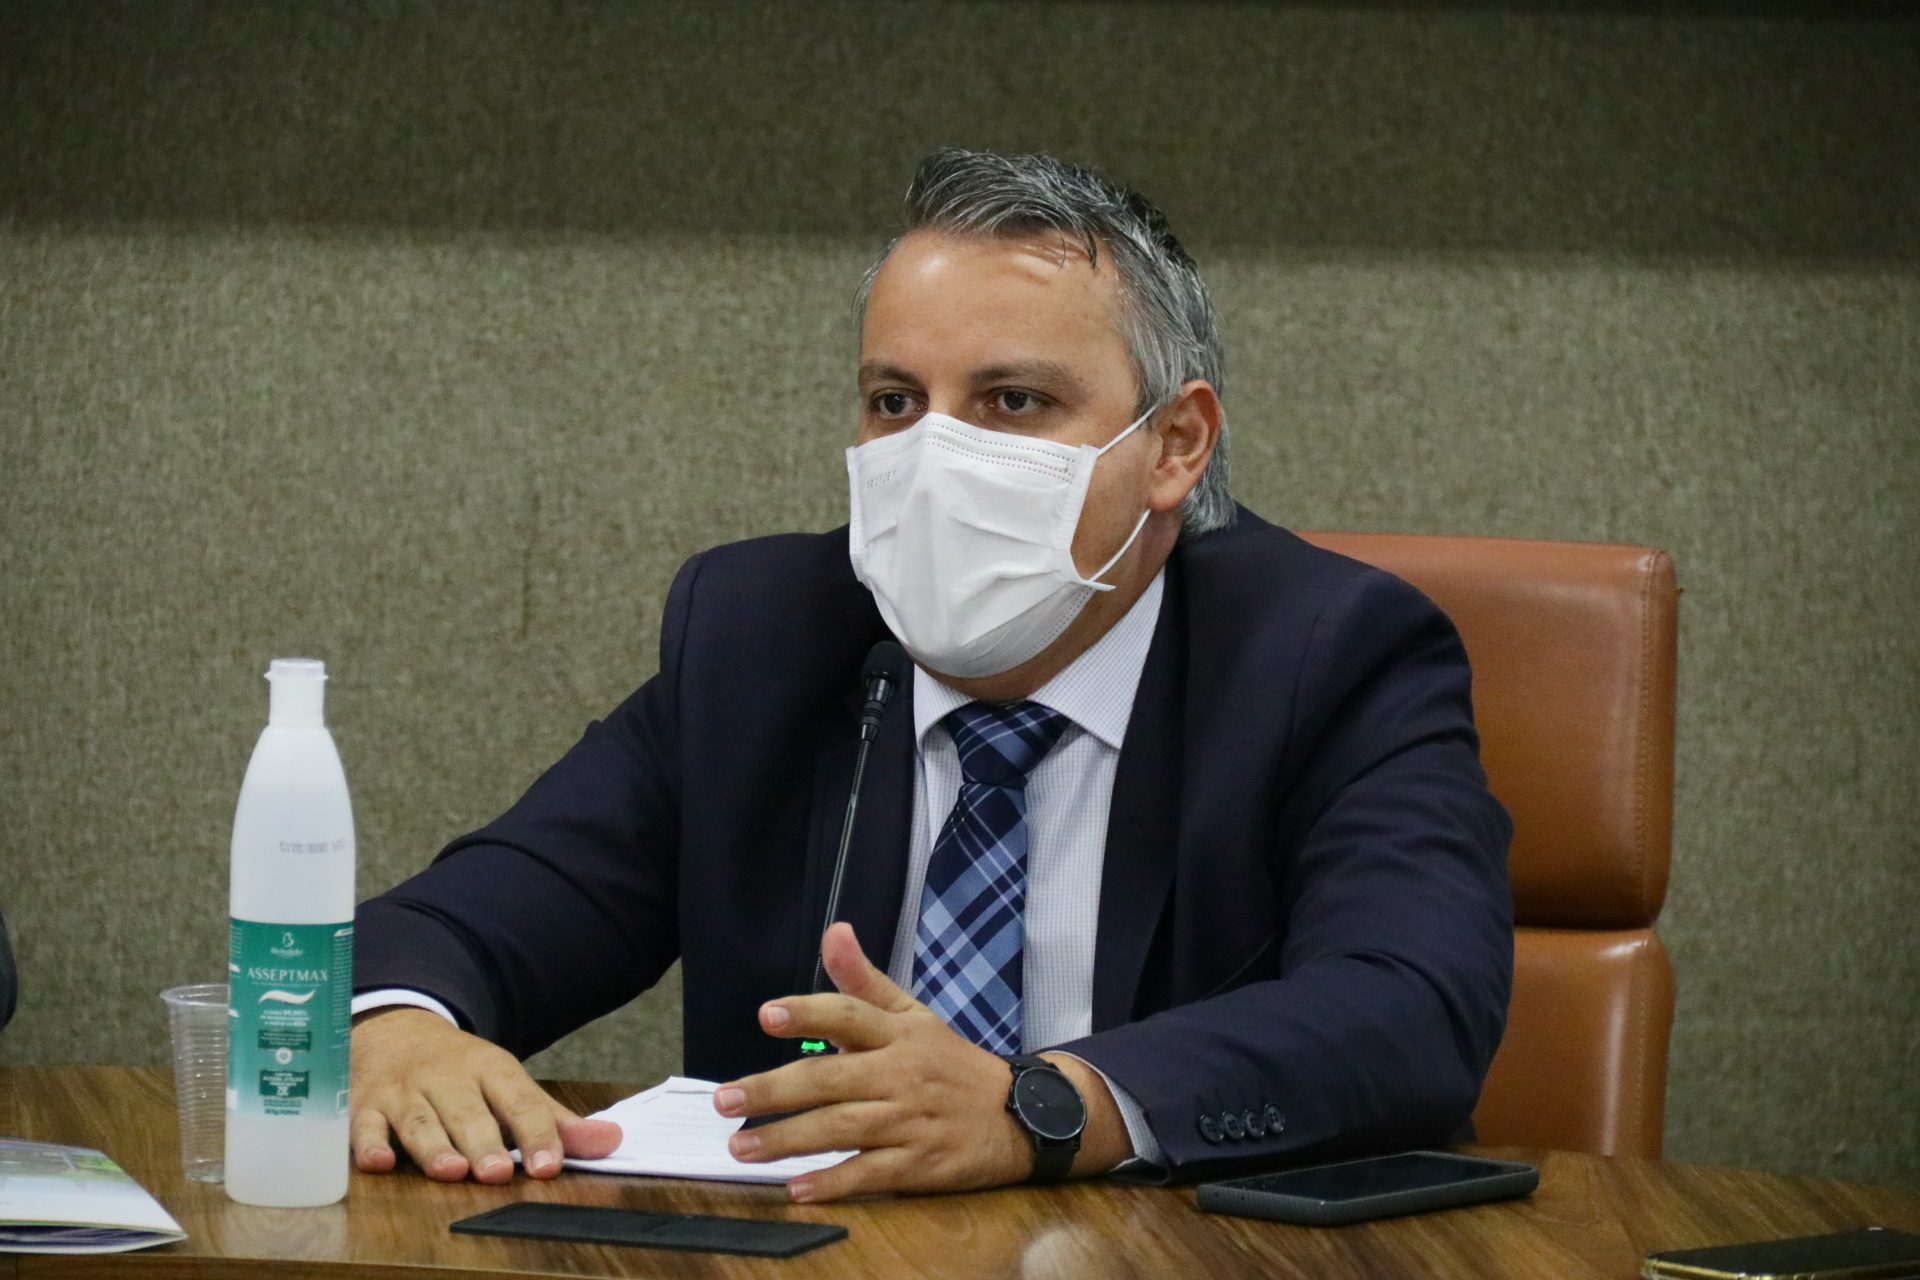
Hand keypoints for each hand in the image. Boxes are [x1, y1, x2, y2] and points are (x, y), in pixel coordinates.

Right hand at [349, 1006, 621, 1182]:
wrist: (396, 1031)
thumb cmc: (463, 1075)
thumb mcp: (511, 1086)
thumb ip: (556, 1120)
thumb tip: (612, 1141)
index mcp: (492, 1069)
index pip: (520, 1101)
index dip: (536, 1134)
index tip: (549, 1166)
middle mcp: (448, 1078)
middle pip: (467, 1112)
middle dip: (482, 1142)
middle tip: (496, 1173)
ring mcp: (405, 1091)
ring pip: (419, 1121)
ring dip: (433, 1147)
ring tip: (451, 1171)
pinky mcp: (366, 1106)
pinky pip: (363, 1126)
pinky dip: (368, 1145)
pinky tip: (379, 1162)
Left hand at [713, 922, 1129, 1200]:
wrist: (1019, 1115)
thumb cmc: (950, 1063)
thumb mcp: (913, 1015)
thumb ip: (865, 981)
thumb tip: (835, 930)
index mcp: (899, 1033)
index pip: (850, 1016)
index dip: (810, 1015)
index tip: (767, 1015)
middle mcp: (902, 1073)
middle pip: (832, 1079)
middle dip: (775, 1090)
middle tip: (725, 1100)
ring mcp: (911, 1121)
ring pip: (842, 1128)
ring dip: (789, 1139)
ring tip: (741, 1147)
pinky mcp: (920, 1165)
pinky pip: (870, 1173)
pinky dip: (834, 1182)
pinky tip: (798, 1188)